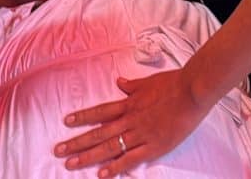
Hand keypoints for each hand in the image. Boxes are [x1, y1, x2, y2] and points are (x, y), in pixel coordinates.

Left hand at [55, 69, 208, 176]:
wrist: (192, 91)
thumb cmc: (172, 84)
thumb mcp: (147, 82)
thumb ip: (131, 86)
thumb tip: (119, 82)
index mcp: (128, 103)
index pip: (99, 111)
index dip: (82, 117)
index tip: (66, 121)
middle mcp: (129, 120)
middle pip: (98, 132)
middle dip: (77, 142)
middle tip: (58, 150)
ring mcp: (140, 134)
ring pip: (109, 147)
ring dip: (88, 156)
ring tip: (71, 164)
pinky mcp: (154, 146)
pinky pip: (131, 159)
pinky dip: (116, 167)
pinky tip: (102, 174)